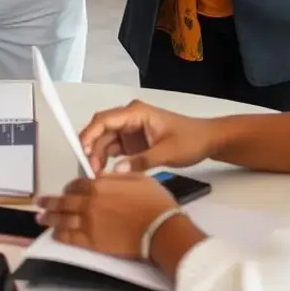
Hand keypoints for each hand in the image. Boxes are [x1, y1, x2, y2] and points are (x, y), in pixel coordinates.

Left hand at [36, 175, 176, 257]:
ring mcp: (89, 223)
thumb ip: (116, 177)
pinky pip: (70, 238)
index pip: (76, 184)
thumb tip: (105, 176)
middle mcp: (90, 203)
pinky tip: (55, 234)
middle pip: (63, 201)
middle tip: (40, 201)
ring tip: (40, 218)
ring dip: (49, 218)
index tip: (67, 189)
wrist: (161, 229)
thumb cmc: (154, 205)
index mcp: (99, 186)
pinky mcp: (93, 242)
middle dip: (49, 201)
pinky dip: (60, 235)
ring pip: (62, 219)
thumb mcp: (136, 178)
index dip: (70, 187)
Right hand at [79, 100, 217, 173]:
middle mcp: (129, 118)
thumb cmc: (189, 140)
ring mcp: (130, 130)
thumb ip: (142, 161)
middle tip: (88, 172)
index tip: (82, 153)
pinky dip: (107, 161)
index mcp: (136, 113)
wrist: (207, 141)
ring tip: (96, 177)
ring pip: (105, 141)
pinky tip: (105, 175)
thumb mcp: (167, 152)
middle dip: (91, 149)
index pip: (104, 120)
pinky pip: (114, 149)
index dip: (90, 134)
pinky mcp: (133, 142)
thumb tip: (117, 172)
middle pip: (101, 130)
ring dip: (98, 156)